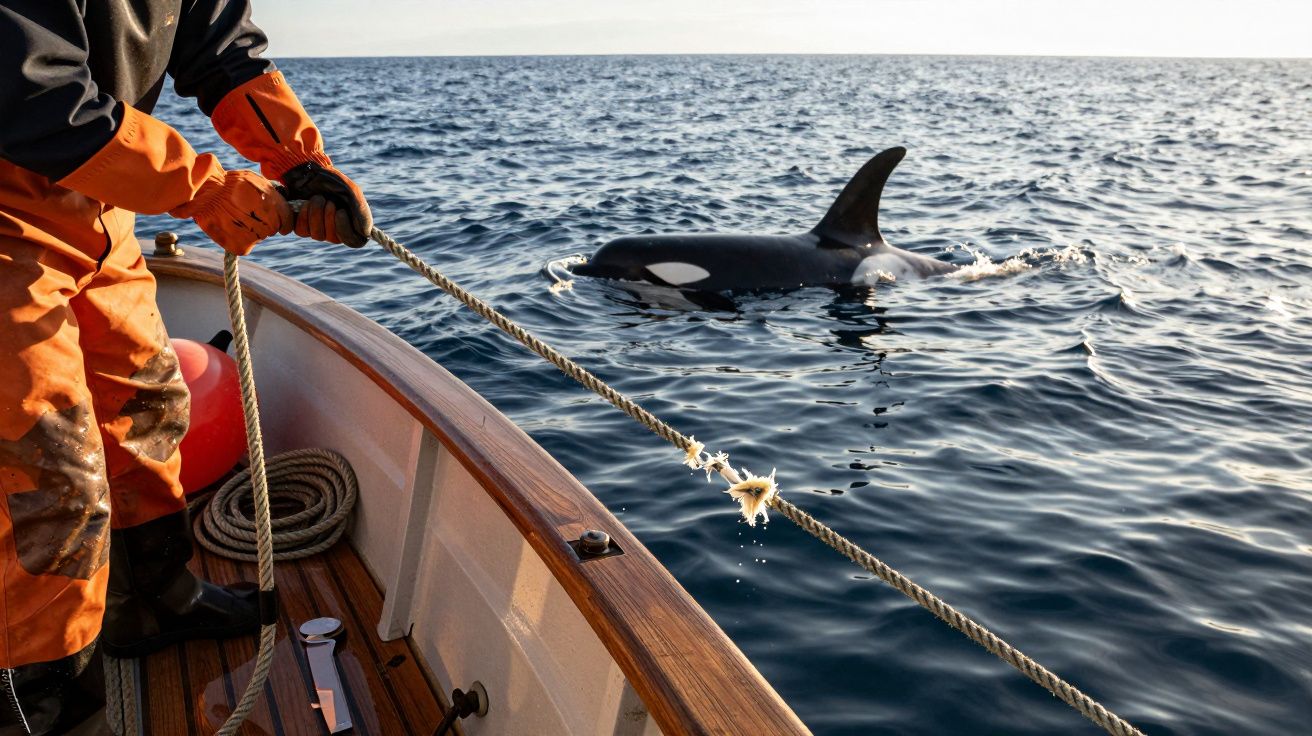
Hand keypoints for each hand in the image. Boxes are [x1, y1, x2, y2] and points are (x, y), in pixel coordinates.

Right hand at [170, 170, 292, 255]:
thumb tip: (283, 200)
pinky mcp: (242, 247)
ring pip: (259, 236)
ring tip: (234, 217)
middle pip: (272, 229)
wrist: (205, 193)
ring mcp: (256, 236)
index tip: (277, 221)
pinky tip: (228, 226)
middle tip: (246, 213)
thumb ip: (271, 193)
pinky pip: (245, 245)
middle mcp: (269, 223)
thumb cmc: (228, 183)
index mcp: (276, 207)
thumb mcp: (254, 180)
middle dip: (264, 222)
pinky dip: (238, 239)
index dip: (282, 220)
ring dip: (250, 230)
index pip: (287, 220)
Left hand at [281, 162, 372, 246]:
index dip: (345, 230)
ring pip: (317, 235)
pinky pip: (301, 231)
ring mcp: (318, 229)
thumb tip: (365, 232)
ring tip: (316, 198)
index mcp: (352, 223)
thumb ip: (361, 211)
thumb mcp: (351, 192)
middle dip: (329, 217)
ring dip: (316, 214)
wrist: (309, 171)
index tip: (340, 212)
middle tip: (328, 200)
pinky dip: (302, 216)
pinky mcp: (302, 226)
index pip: (353, 241)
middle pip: (334, 239)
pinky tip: (303, 203)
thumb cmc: (333, 180)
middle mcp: (336, 230)